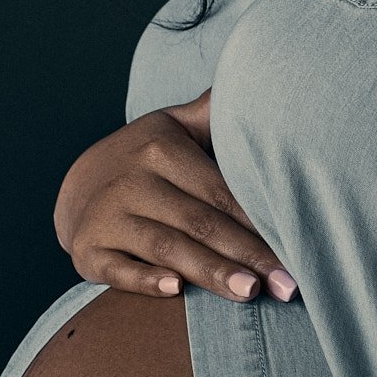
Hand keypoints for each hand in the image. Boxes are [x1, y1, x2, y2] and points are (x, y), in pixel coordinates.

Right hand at [52, 90, 298, 304]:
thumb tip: (257, 83)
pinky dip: (144, 280)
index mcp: (161, 150)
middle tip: (288, 285)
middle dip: (248, 255)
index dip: (260, 221)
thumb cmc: (146, 159)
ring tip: (249, 293)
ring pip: (167, 247)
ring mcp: (107, 217)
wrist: (78, 186)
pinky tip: (175, 291)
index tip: (298, 246)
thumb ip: (213, 113)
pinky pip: (118, 269)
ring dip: (209, 272)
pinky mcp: (87, 250)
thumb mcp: (173, 127)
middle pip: (200, 223)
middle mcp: (133, 181)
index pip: (221, 191)